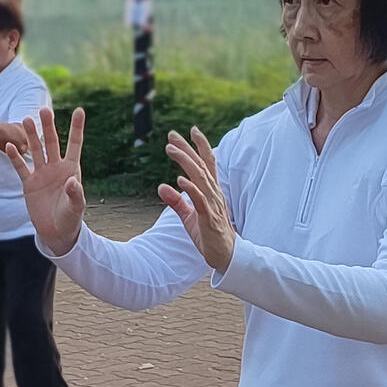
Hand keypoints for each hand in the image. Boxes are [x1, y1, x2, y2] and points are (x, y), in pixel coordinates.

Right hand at [4, 107, 86, 256]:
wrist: (56, 232)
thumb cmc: (70, 218)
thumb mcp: (76, 207)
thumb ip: (76, 193)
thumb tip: (73, 181)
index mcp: (71, 169)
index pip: (74, 144)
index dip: (77, 128)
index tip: (79, 110)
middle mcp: (56, 168)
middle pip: (51, 142)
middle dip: (48, 127)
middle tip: (43, 110)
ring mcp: (41, 174)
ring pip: (35, 150)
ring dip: (30, 136)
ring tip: (26, 120)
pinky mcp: (28, 183)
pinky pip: (20, 167)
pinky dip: (15, 157)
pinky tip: (9, 145)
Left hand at [158, 128, 235, 272]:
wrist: (225, 256)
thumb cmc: (209, 235)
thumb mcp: (189, 216)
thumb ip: (176, 201)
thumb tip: (161, 186)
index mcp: (210, 191)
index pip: (206, 164)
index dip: (200, 146)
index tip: (191, 130)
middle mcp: (213, 193)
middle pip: (201, 165)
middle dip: (187, 148)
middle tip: (172, 134)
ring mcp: (213, 204)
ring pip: (200, 178)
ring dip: (186, 162)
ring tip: (171, 150)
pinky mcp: (209, 217)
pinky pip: (200, 200)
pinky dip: (191, 188)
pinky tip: (181, 180)